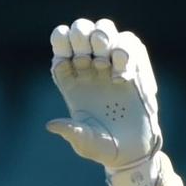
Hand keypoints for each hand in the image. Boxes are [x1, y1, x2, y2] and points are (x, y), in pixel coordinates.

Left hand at [46, 18, 162, 185]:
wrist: (134, 151)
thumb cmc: (103, 149)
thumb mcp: (85, 142)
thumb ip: (71, 132)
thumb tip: (51, 125)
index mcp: (71, 83)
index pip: (60, 51)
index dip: (61, 44)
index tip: (67, 60)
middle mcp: (89, 71)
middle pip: (81, 36)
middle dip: (82, 34)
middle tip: (88, 51)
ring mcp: (112, 68)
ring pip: (104, 34)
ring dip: (105, 37)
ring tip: (106, 60)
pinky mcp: (133, 70)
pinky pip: (129, 46)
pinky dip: (126, 52)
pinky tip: (123, 76)